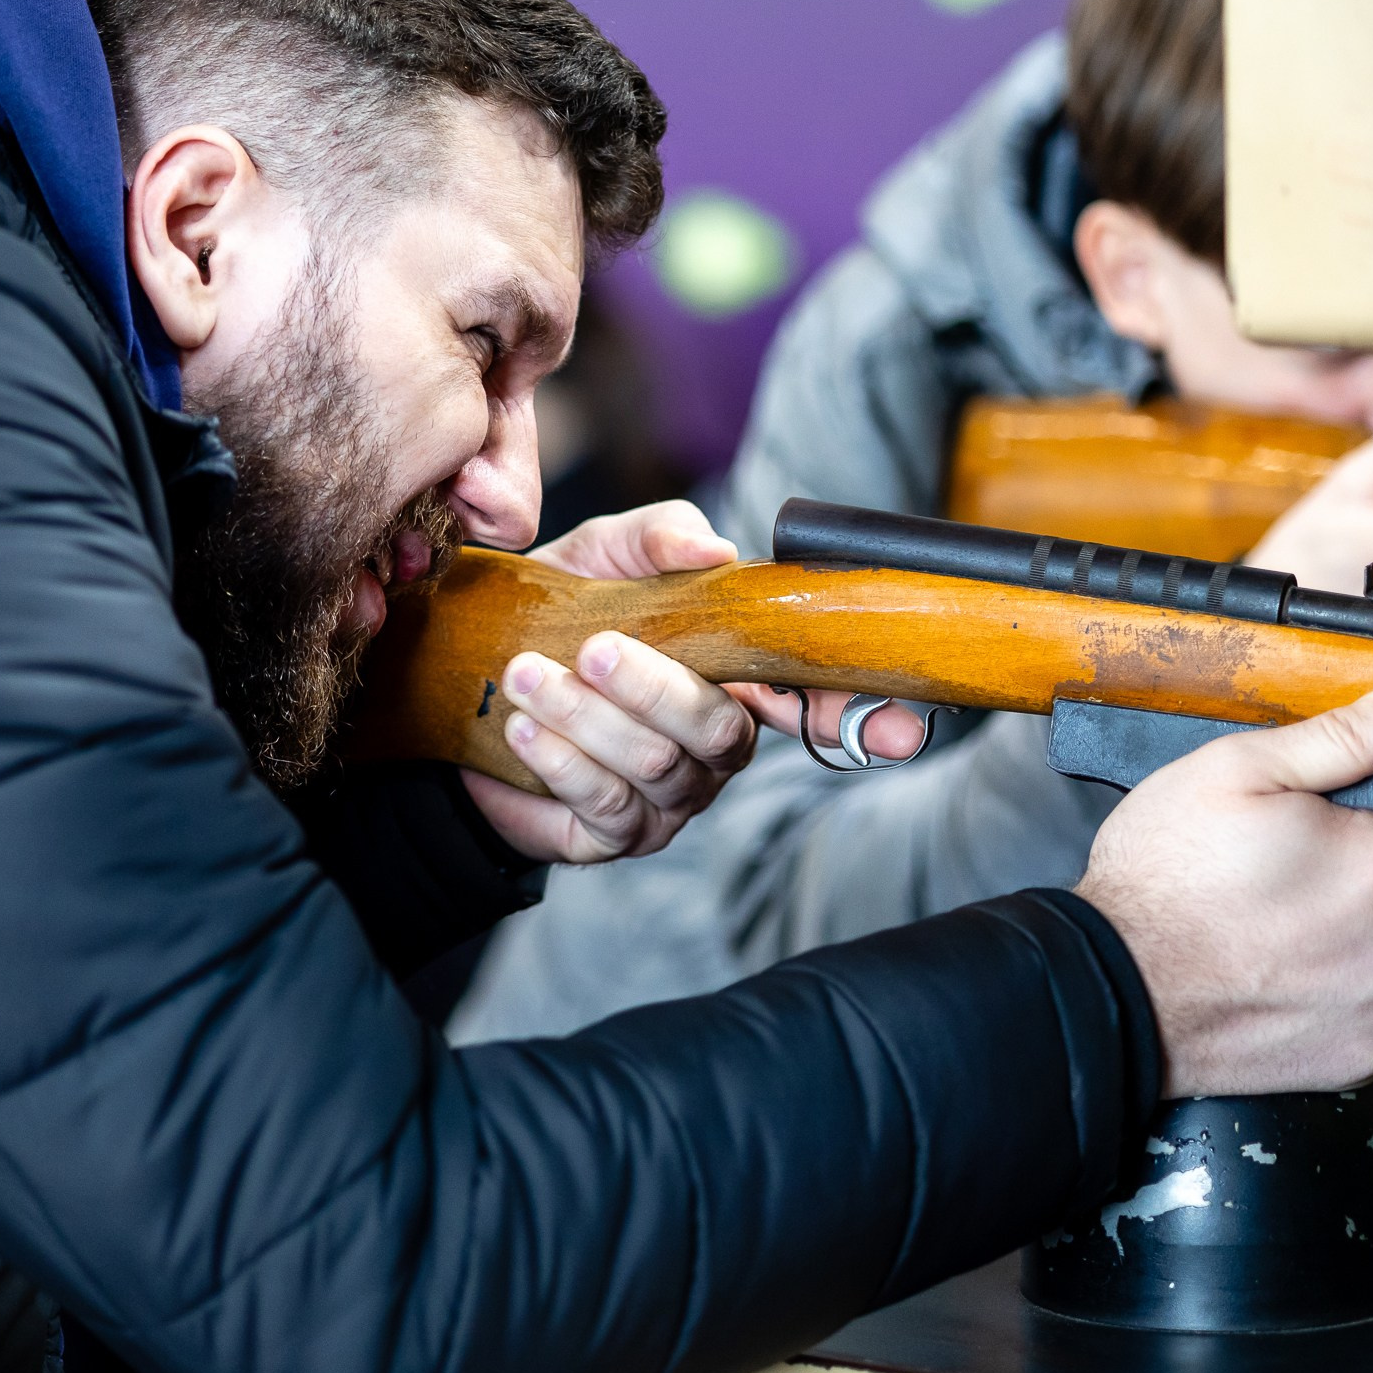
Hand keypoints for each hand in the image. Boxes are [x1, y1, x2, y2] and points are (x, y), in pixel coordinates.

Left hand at [461, 501, 924, 864]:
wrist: (472, 679)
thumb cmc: (560, 611)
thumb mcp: (603, 555)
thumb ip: (659, 537)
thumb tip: (714, 551)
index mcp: (737, 680)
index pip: (818, 704)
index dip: (861, 718)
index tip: (900, 732)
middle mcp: (716, 746)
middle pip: (720, 732)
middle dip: (656, 689)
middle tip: (593, 648)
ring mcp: (672, 798)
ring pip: (655, 766)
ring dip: (586, 717)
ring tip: (528, 674)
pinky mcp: (615, 835)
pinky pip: (605, 806)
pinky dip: (562, 760)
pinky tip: (524, 725)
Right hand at [1075, 678, 1372, 1096]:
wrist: (1114, 985)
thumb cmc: (1164, 874)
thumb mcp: (1235, 771)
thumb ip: (1342, 737)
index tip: (1328, 829)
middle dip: (1355, 881)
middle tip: (1273, 879)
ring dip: (1342, 941)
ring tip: (1262, 931)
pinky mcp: (1359, 1056)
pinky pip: (1362, 1014)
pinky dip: (1325, 999)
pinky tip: (1268, 980)